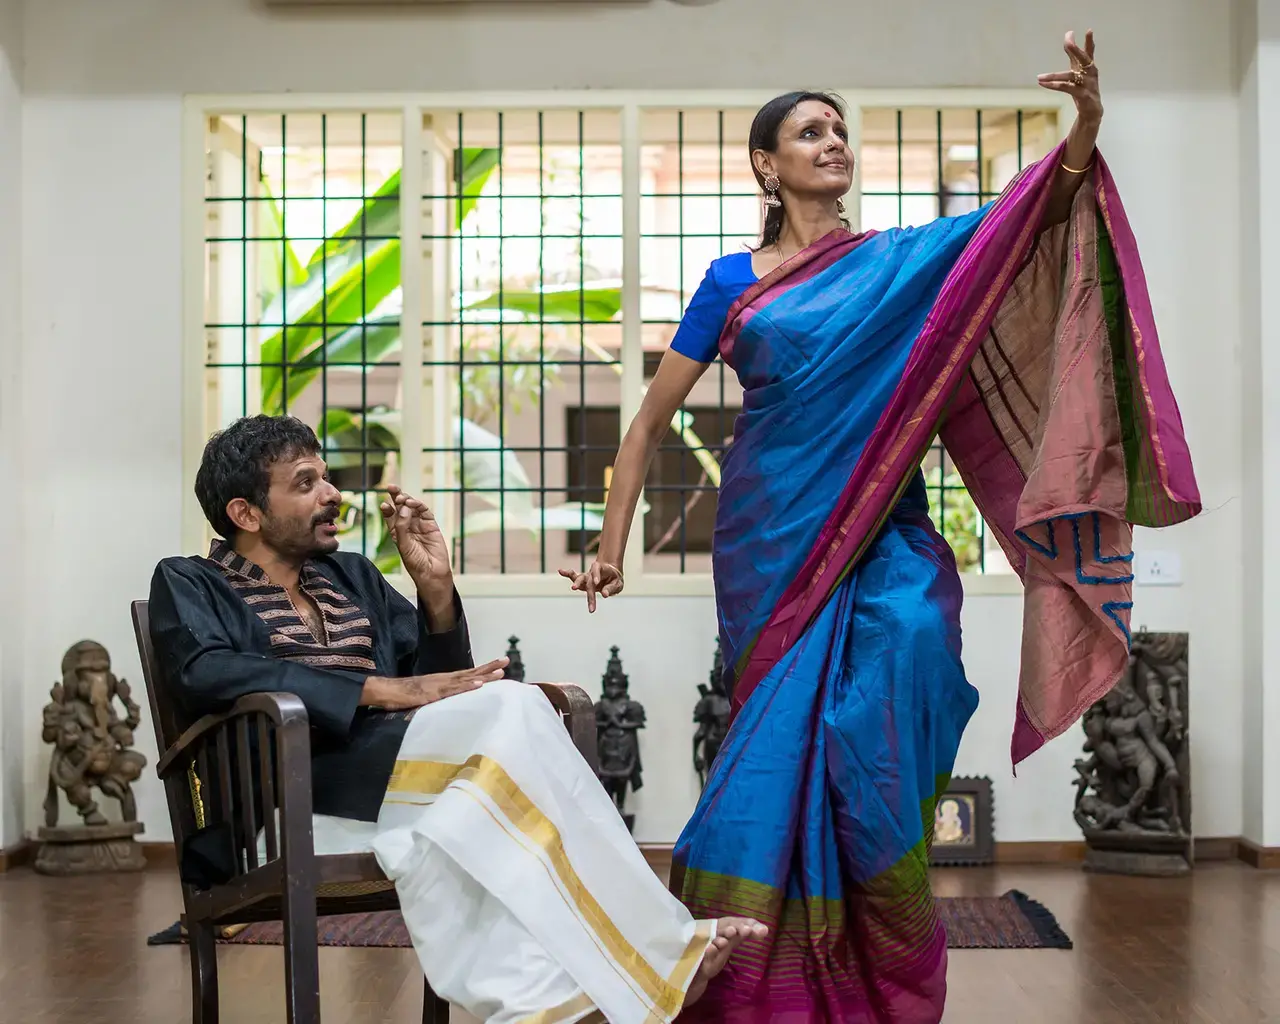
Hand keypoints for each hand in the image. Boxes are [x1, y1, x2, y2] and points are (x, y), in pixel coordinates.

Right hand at [361, 659, 507, 708]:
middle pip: (471, 672)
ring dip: (483, 676)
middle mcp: (445, 679)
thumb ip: (440, 697)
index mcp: (444, 680)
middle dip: (489, 667)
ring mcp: (439, 685)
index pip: (468, 674)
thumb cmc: (405, 695)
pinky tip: (478, 685)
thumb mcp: (427, 696)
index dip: (484, 669)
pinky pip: (452, 690)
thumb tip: (452, 703)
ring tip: (500, 672)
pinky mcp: (433, 693)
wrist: (386, 692)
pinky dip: (466, 687)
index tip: (500, 665)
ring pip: (466, 679)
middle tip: (507, 660)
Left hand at [381, 486, 452, 591]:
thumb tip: (403, 507)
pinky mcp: (431, 525)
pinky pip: (424, 511)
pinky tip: (412, 503)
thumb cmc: (415, 562)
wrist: (432, 572)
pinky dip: (418, 505)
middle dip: (395, 496)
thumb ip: (402, 526)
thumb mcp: (403, 545)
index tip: (384, 504)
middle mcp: (407, 526)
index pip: (390, 516)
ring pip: (412, 506)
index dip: (387, 508)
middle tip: (391, 487)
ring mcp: (420, 524)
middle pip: (400, 507)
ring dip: (406, 499)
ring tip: (402, 498)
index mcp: (397, 532)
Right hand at [558, 560, 623, 612]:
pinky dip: (567, 574)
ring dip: (575, 582)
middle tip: (574, 588)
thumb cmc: (615, 579)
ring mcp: (587, 577)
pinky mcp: (583, 583)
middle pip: (586, 578)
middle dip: (581, 584)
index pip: (597, 569)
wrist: (611, 574)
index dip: (596, 575)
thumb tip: (604, 595)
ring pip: (579, 578)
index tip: (595, 582)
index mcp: (602, 569)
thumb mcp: (618, 584)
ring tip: (572, 587)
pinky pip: (574, 578)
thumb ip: (611, 589)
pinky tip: (560, 571)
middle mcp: (593, 572)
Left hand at [1037, 30, 1101, 125]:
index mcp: (1089, 67)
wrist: (1092, 111)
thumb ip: (1073, 54)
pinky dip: (1054, 86)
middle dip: (1076, 51)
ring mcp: (1088, 85)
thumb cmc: (1083, 87)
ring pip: (1070, 77)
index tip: (1089, 30)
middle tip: (1068, 44)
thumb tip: (1069, 34)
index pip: (1089, 52)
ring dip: (1054, 76)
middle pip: (1084, 60)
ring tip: (1040, 77)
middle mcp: (1090, 74)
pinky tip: (1043, 84)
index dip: (1089, 42)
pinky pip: (1066, 88)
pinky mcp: (1083, 95)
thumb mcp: (1077, 70)